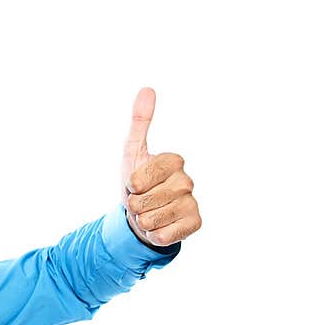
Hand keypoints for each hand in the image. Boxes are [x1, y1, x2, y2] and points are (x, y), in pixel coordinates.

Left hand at [121, 87, 201, 247]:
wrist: (146, 215)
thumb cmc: (138, 183)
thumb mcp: (132, 152)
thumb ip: (140, 122)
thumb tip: (147, 89)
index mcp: (174, 160)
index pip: (138, 179)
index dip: (130, 186)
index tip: (136, 184)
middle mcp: (187, 180)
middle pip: (143, 201)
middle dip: (134, 205)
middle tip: (142, 201)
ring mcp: (193, 203)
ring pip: (151, 220)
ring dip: (143, 221)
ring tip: (149, 214)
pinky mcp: (195, 224)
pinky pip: (164, 235)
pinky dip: (155, 235)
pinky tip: (161, 227)